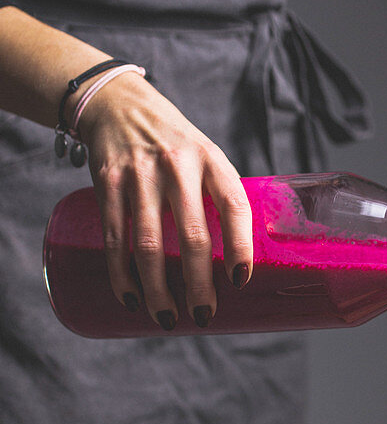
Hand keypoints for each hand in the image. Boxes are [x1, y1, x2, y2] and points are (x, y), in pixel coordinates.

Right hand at [78, 71, 252, 329]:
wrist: (119, 105)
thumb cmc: (174, 144)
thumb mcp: (206, 156)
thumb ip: (219, 197)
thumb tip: (241, 258)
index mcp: (212, 160)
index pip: (234, 206)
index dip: (241, 247)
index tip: (240, 281)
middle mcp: (178, 166)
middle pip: (192, 236)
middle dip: (199, 284)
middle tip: (204, 315)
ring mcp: (140, 175)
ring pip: (150, 246)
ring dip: (158, 291)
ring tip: (168, 318)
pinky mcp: (108, 184)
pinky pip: (116, 239)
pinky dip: (122, 275)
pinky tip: (131, 298)